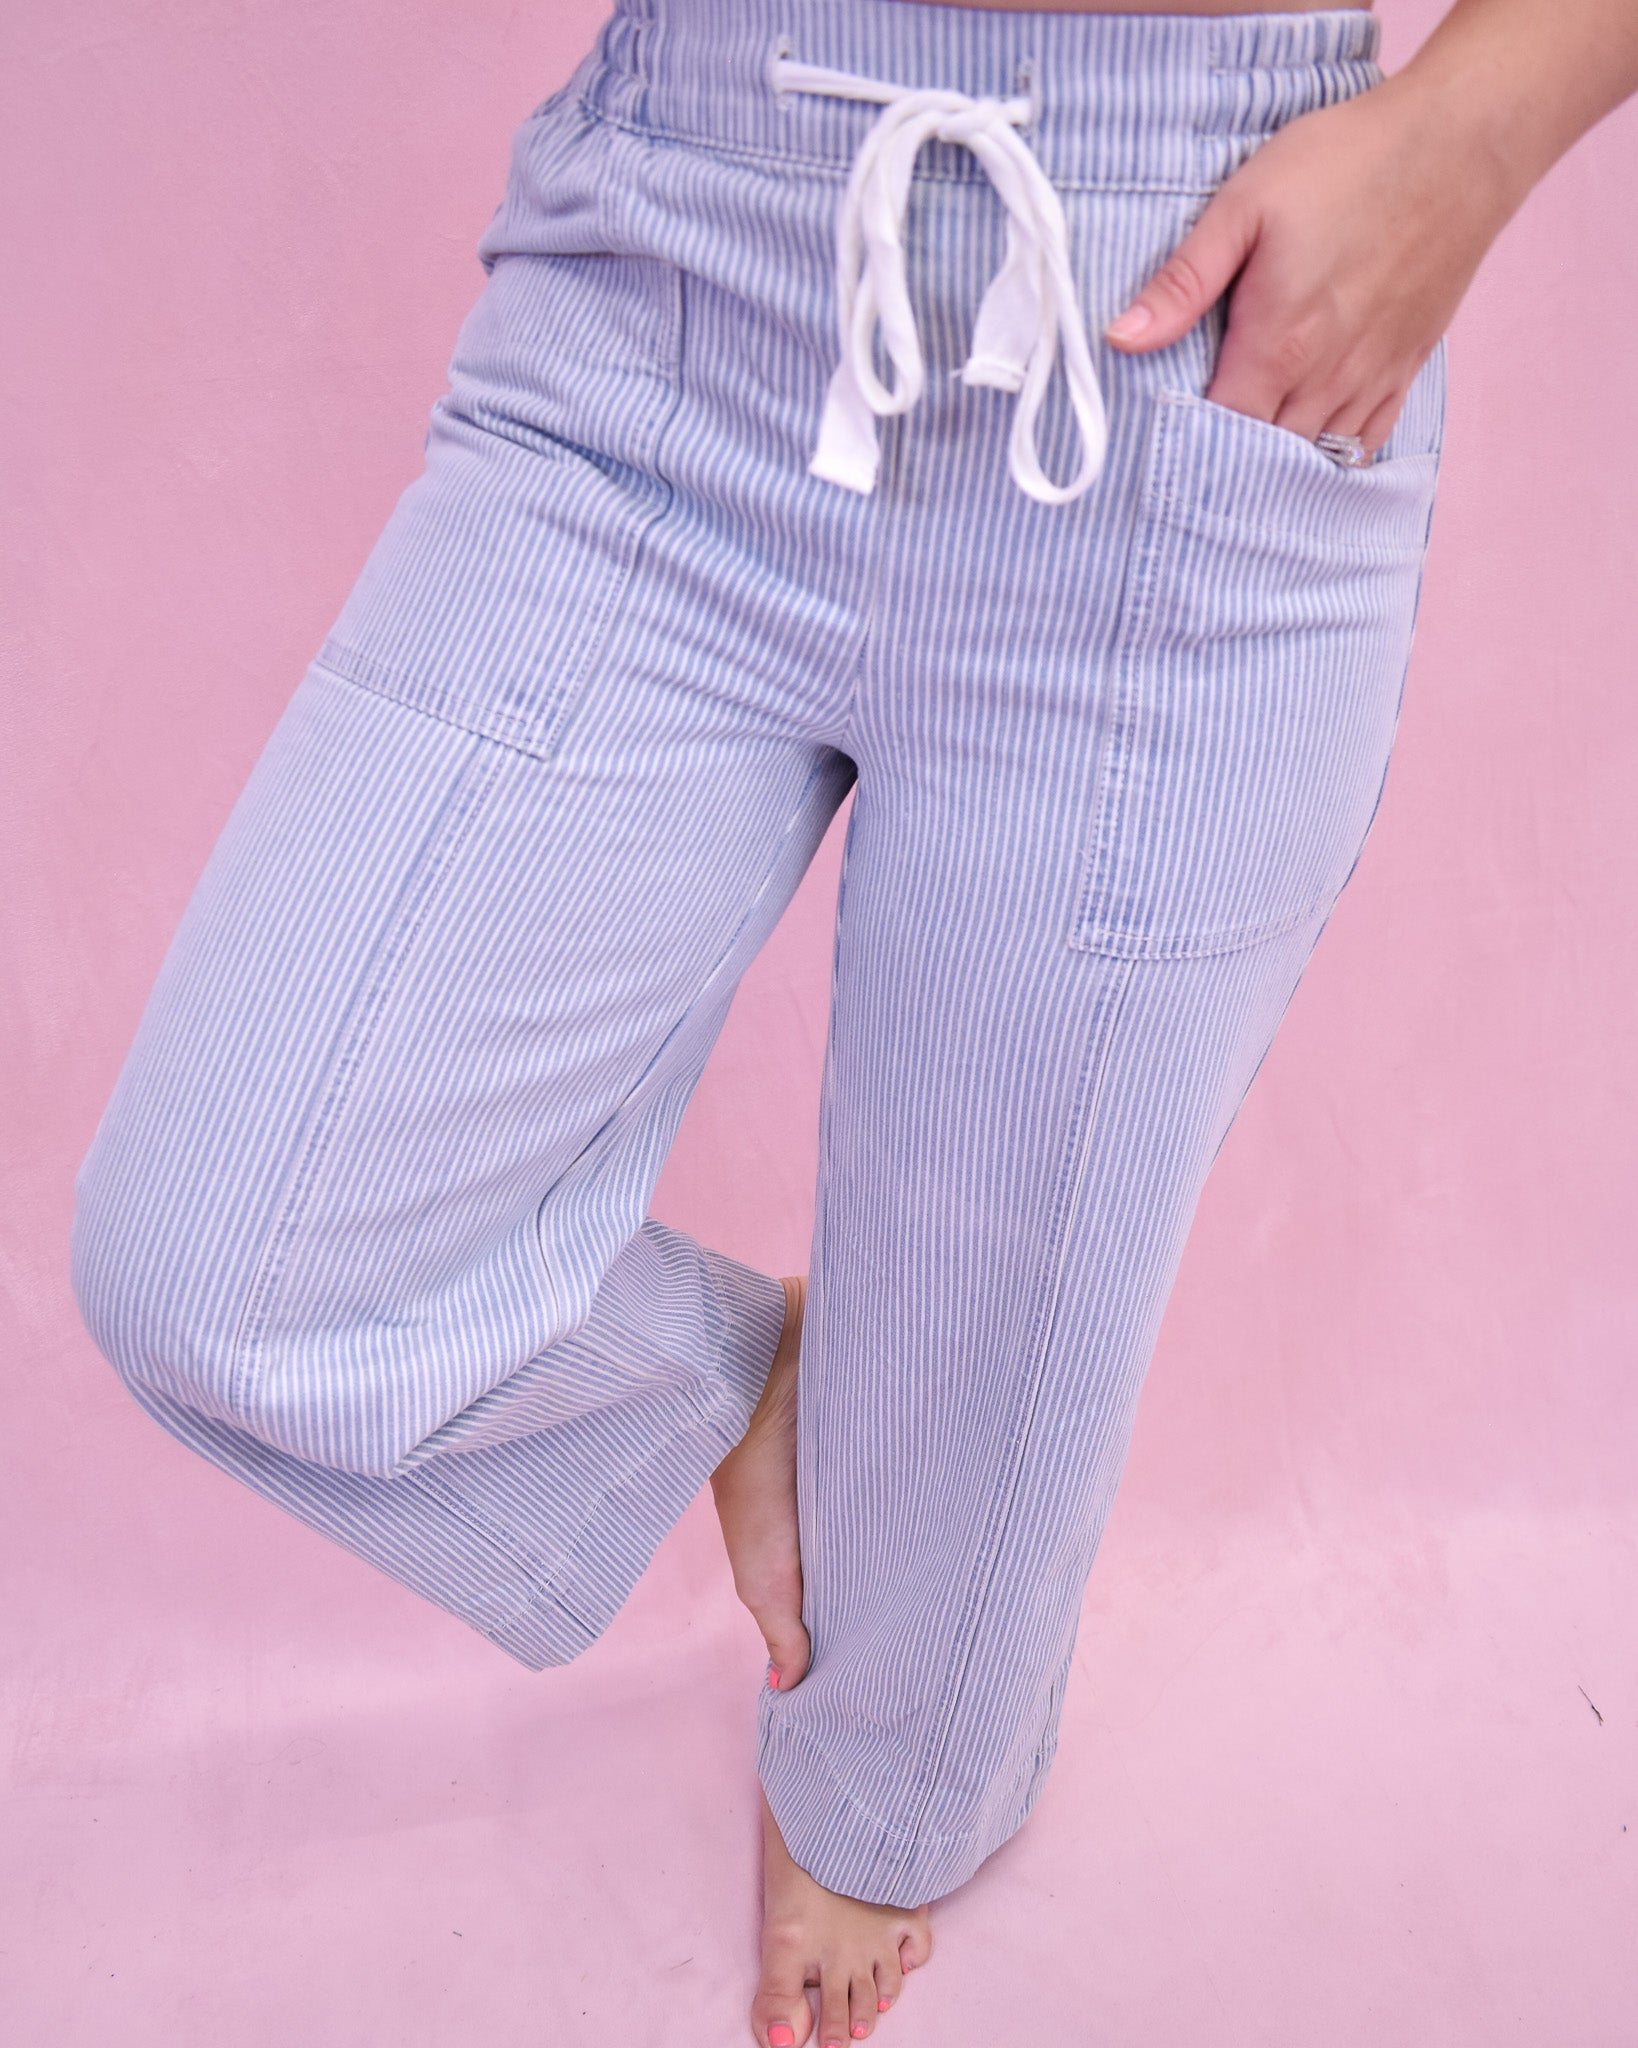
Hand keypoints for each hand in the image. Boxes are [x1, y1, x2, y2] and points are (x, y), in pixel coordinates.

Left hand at [1103, 72, 1520, 453]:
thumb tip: (1121, 338)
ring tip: (1238, 480)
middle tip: (1188, 474)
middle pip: (1264, 459)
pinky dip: (1332, 463)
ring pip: (1314, 461)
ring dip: (1276, 472)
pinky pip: (1364, 445)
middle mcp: (1326, 378)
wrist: (1461, 143)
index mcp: (1277, 345)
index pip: (1217, 433)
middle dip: (1225, 470)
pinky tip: (1305, 463)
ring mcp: (1370, 378)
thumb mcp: (1245, 205)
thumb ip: (1183, 281)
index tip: (1155, 451)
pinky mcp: (1405, 369)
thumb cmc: (1347, 163)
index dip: (1183, 449)